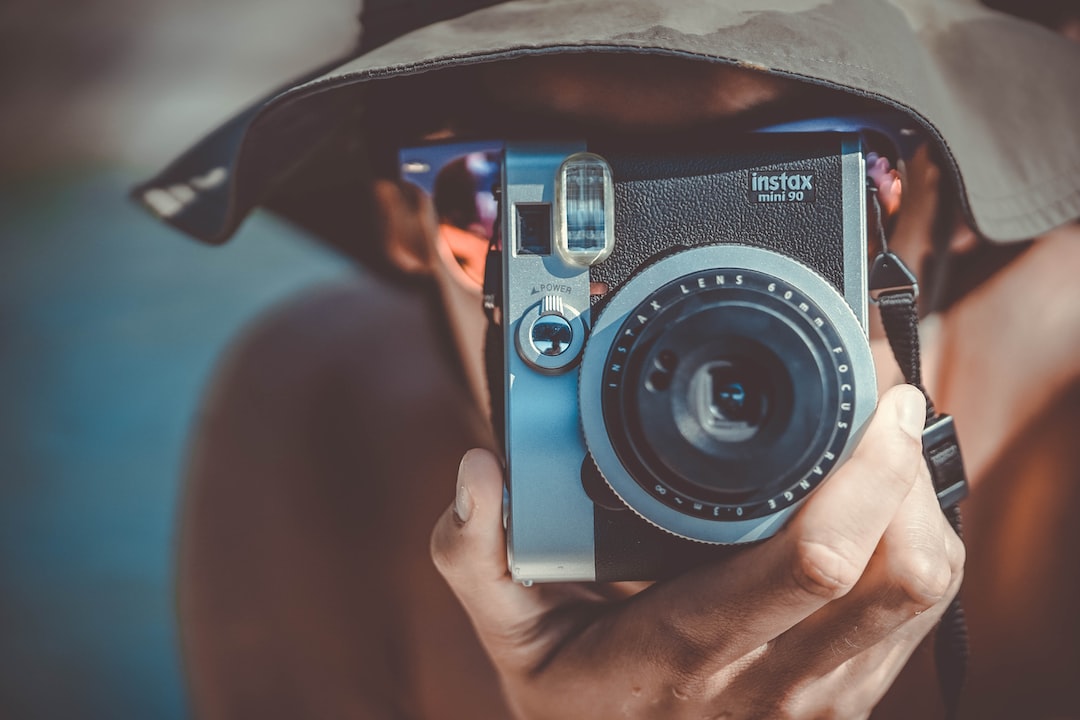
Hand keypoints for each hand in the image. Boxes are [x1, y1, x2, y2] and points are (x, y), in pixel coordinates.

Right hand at [430, 386, 964, 718]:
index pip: (815, 563)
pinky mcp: (852, 696)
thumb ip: (475, 558)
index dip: (866, 475)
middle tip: (879, 402)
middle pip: (903, 570)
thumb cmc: (577, 705)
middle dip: (908, 471)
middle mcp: (775, 678)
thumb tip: (479, 473)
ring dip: (919, 504)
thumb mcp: (510, 640)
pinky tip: (875, 504)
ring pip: (925, 590)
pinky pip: (920, 614)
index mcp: (690, 648)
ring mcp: (824, 695)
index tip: (871, 401)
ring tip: (878, 444)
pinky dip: (916, 543)